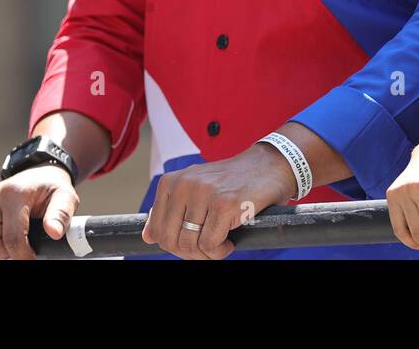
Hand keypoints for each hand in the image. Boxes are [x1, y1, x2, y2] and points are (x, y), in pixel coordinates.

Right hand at [0, 164, 79, 259]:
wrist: (36, 175)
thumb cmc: (49, 189)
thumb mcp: (65, 197)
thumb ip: (61, 214)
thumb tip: (54, 232)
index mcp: (14, 193)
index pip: (12, 237)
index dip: (23, 255)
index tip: (32, 257)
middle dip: (5, 253)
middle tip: (20, 246)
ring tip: (8, 242)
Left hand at [141, 142, 297, 259]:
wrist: (270, 164)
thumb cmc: (233, 180)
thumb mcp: (196, 188)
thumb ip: (171, 210)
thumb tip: (148, 237)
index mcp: (172, 182)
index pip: (157, 231)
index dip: (175, 245)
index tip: (193, 241)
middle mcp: (185, 185)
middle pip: (171, 241)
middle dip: (190, 252)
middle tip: (208, 247)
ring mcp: (204, 193)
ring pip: (190, 245)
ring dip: (207, 253)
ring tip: (221, 242)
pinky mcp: (225, 204)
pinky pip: (210, 245)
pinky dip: (220, 251)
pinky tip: (230, 240)